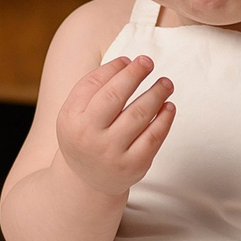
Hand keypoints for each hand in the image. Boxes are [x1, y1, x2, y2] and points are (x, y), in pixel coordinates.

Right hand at [54, 55, 174, 197]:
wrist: (88, 181)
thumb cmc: (85, 135)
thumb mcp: (76, 113)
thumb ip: (93, 86)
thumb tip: (126, 63)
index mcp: (72, 119)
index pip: (94, 85)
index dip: (115, 69)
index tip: (130, 60)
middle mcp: (90, 137)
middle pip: (115, 96)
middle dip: (135, 74)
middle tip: (149, 62)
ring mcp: (112, 153)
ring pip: (139, 114)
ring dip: (156, 93)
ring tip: (166, 83)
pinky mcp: (134, 166)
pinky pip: (154, 137)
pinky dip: (165, 118)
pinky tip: (168, 106)